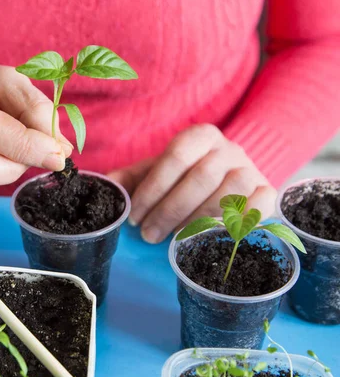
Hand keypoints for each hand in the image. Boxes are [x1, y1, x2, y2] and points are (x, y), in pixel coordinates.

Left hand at [108, 124, 275, 243]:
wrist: (230, 174)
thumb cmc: (186, 175)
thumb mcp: (157, 170)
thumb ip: (132, 178)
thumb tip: (107, 187)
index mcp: (200, 136)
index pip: (174, 157)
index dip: (152, 189)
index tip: (134, 216)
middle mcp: (230, 149)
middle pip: (200, 178)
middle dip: (169, 210)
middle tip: (148, 235)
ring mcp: (252, 170)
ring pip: (229, 194)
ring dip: (198, 221)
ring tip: (174, 240)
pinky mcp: (268, 192)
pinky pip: (258, 208)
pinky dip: (235, 225)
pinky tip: (209, 239)